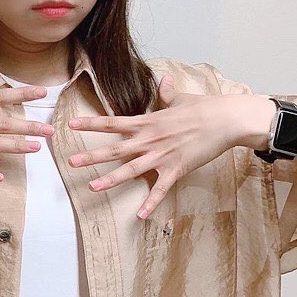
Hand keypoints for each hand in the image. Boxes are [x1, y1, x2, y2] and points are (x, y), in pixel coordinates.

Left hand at [65, 75, 274, 217]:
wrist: (226, 119)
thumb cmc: (204, 108)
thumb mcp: (181, 99)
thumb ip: (168, 94)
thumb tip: (164, 80)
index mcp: (147, 122)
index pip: (113, 123)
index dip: (91, 124)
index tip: (71, 124)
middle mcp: (149, 140)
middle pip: (115, 149)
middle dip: (92, 156)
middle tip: (71, 162)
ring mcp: (162, 156)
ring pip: (131, 170)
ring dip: (111, 180)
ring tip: (92, 187)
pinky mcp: (176, 169)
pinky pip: (160, 189)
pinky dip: (151, 204)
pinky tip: (140, 216)